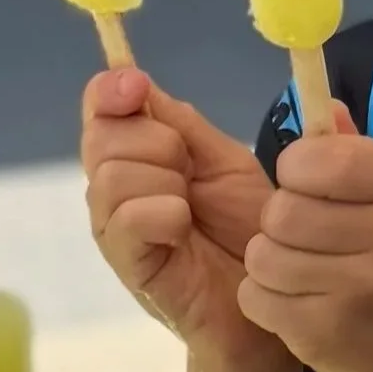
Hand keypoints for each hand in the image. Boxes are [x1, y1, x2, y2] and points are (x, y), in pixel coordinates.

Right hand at [81, 68, 277, 360]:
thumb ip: (182, 123)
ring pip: (112, 175)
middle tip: (190, 172)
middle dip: (156, 143)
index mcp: (136, 152)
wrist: (272, 292)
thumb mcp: (223, 160)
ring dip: (164, 181)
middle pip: (101, 135)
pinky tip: (183, 231)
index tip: (136, 89)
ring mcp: (114, 227)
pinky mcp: (126, 263)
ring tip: (191, 209)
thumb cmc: (246, 226)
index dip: (111, 90)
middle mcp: (113, 186)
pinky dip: (163, 214)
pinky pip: (127, 218)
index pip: (100, 106)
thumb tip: (136, 80)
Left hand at [241, 107, 372, 371]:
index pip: (326, 158)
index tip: (302, 182)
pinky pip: (256, 296)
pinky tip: (294, 303)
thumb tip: (320, 101)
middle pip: (283, 209)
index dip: (295, 167)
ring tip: (297, 271)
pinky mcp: (328, 330)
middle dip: (276, 222)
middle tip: (302, 238)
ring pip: (263, 254)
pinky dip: (261, 299)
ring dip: (266, 262)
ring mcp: (364, 288)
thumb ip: (347, 150)